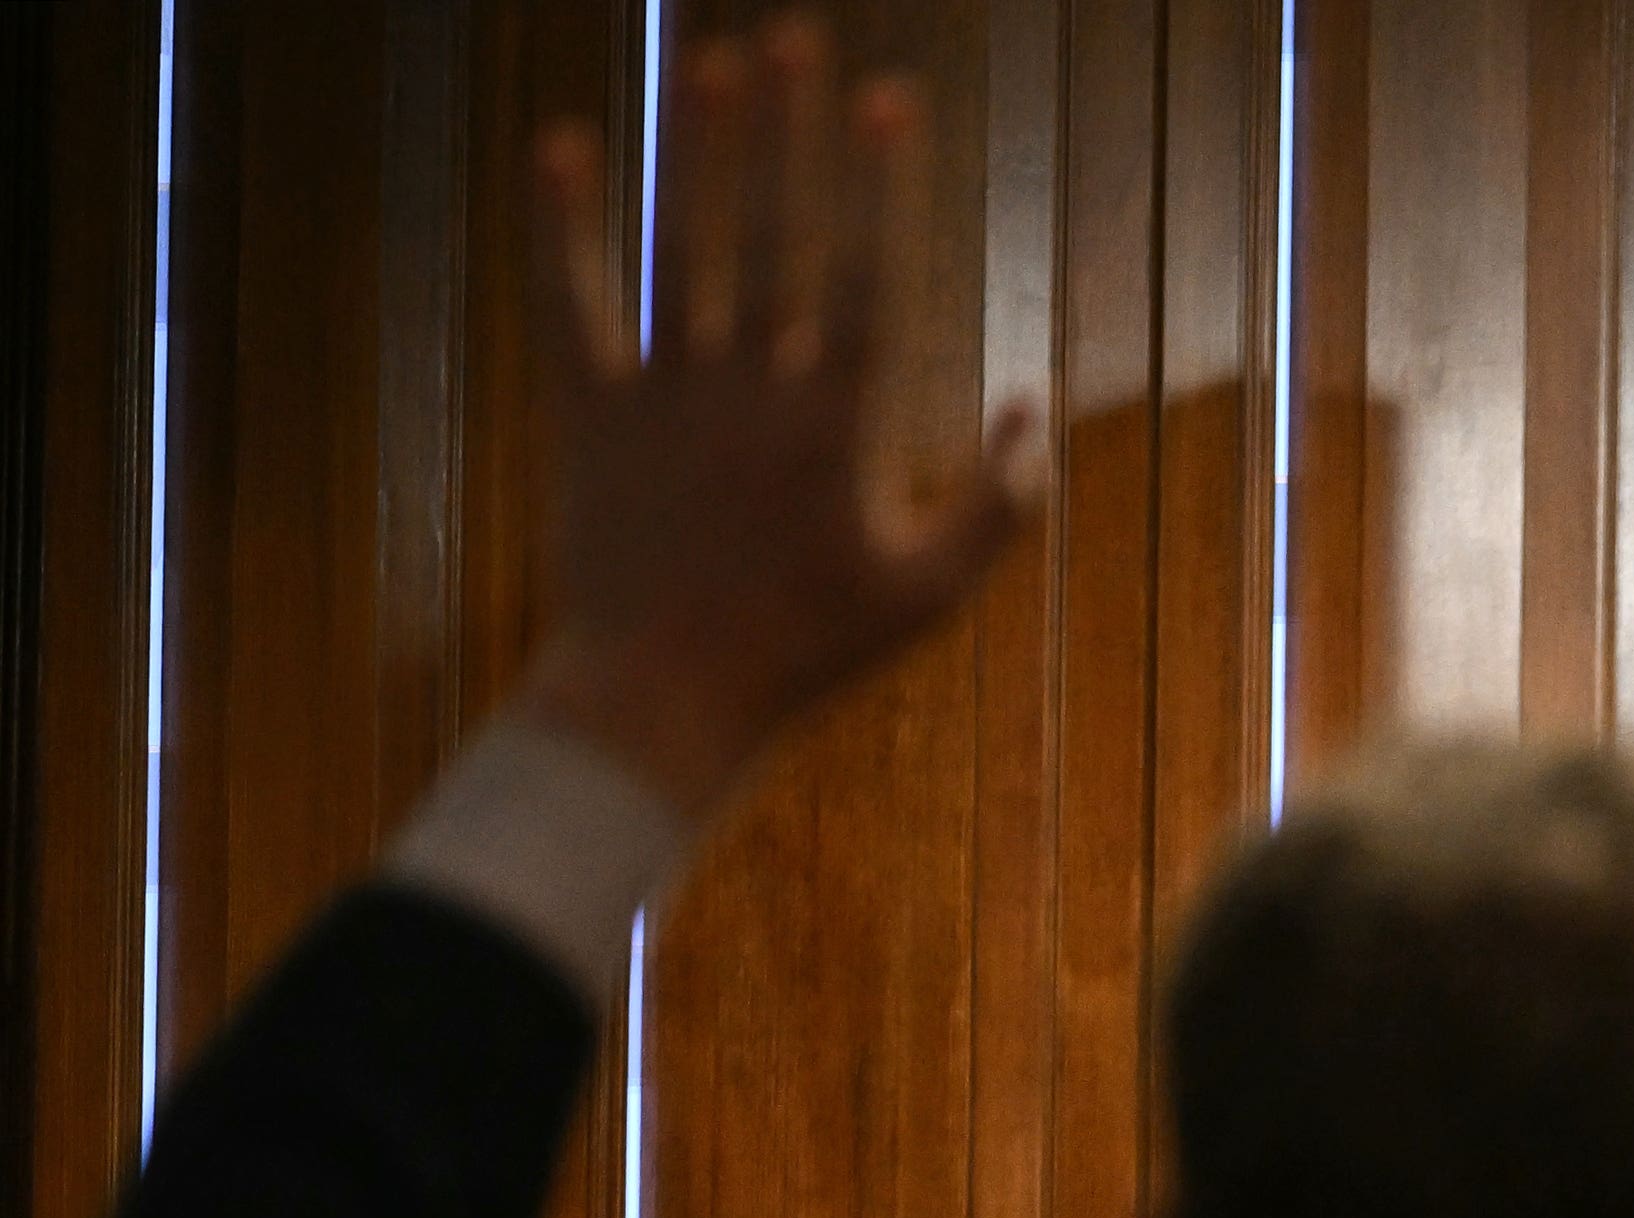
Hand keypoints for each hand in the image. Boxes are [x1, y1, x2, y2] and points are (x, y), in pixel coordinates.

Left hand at [513, 19, 1038, 820]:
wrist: (659, 701)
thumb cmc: (806, 656)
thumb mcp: (929, 600)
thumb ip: (998, 511)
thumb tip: (1037, 414)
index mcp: (834, 425)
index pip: (864, 275)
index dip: (877, 178)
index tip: (889, 94)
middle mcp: (748, 388)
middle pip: (773, 233)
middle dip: (789, 129)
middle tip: (797, 38)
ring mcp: (663, 394)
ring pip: (685, 246)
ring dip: (697, 147)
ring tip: (714, 61)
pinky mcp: (590, 413)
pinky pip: (572, 300)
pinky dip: (562, 221)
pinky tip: (563, 141)